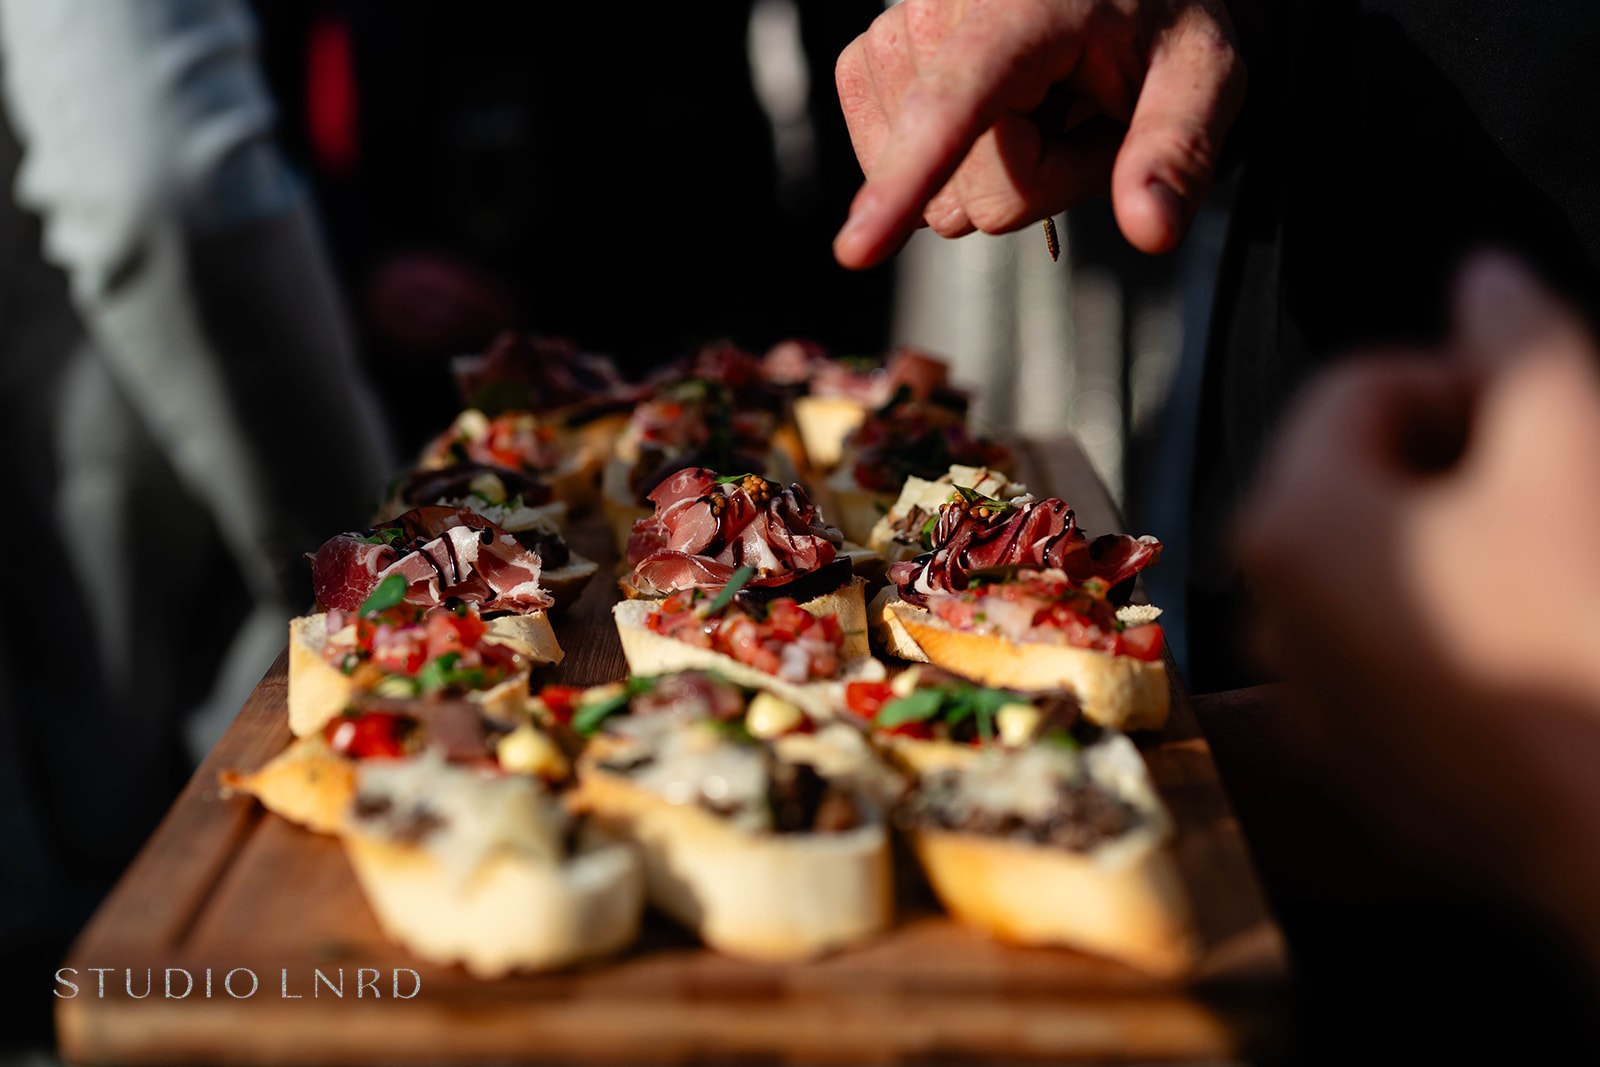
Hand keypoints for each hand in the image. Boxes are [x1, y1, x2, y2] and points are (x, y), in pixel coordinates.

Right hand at [832, 0, 1245, 267]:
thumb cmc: (1156, 28)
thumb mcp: (1203, 78)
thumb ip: (1176, 152)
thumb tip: (1151, 230)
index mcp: (1029, 3)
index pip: (957, 100)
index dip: (909, 176)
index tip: (857, 249)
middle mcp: (945, 2)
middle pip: (968, 185)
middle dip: (1032, 181)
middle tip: (1077, 119)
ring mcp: (895, 28)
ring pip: (928, 186)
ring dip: (986, 174)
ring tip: (1036, 109)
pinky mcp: (868, 57)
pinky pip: (887, 163)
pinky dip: (940, 164)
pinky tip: (987, 117)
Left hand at [1239, 255, 1599, 957]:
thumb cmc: (1585, 641)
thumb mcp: (1567, 450)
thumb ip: (1519, 342)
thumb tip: (1485, 278)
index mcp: (1289, 521)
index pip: (1357, 387)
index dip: (1462, 378)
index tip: (1538, 409)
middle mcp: (1269, 608)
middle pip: (1356, 473)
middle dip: (1455, 459)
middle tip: (1552, 486)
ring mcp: (1305, 690)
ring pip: (1374, 562)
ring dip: (1456, 539)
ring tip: (1546, 566)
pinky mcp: (1353, 755)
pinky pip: (1386, 645)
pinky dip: (1448, 618)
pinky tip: (1527, 636)